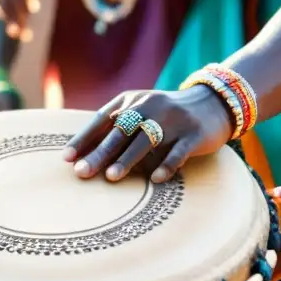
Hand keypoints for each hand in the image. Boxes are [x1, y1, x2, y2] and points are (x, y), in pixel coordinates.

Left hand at [63, 85, 233, 182]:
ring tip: (111, 178)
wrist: (213, 103)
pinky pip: (179, 152)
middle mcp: (151, 106)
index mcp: (133, 100)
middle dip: (100, 153)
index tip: (67, 158)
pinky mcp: (194, 134)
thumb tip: (82, 155)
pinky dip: (167, 165)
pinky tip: (154, 180)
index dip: (84, 138)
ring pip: (147, 140)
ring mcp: (174, 120)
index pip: (103, 119)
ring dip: (128, 159)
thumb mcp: (140, 112)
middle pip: (121, 131)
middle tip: (82, 173)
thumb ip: (116, 127)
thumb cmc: (166, 115)